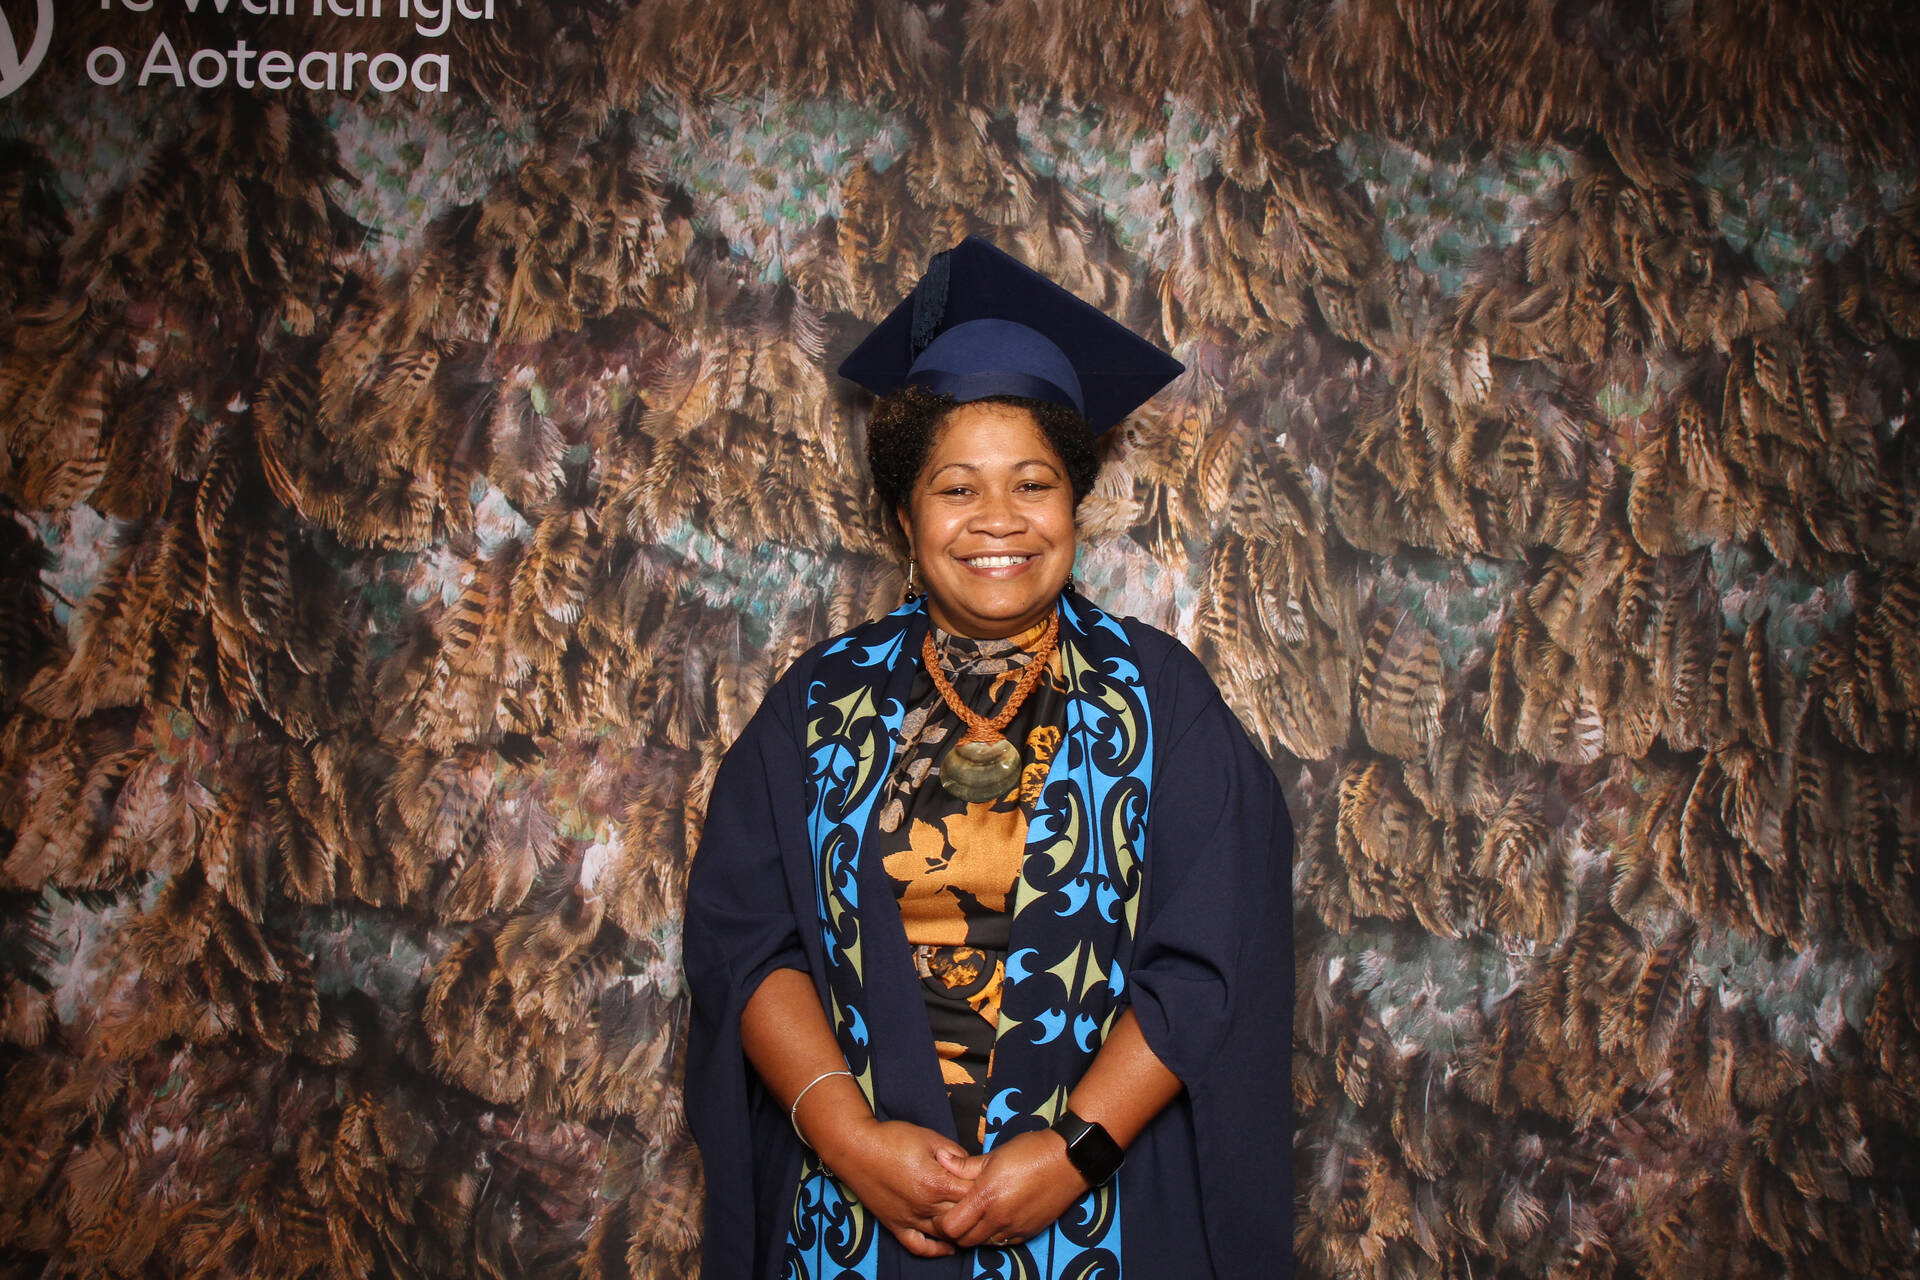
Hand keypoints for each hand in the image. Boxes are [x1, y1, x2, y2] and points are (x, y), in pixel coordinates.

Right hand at [817, 1118, 979, 1256]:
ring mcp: (910, 1219)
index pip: (973, 1194)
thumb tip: (972, 1166)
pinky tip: (949, 1246)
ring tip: (975, 1223)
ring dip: (962, 1231)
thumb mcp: (930, 1137)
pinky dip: (936, 1250)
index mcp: (936, 1182)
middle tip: (989, 1203)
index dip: (986, 1188)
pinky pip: (919, 1246)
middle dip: (978, 1210)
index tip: (994, 1183)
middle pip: (963, 1215)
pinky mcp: (896, 1226)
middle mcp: (925, 1206)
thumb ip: (955, 1154)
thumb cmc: (892, 1138)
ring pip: (945, 1234)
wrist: (856, 1147)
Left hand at [933, 1129, 1090, 1249]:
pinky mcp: (1028, 1232)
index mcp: (985, 1197)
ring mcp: (1015, 1228)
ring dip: (977, 1234)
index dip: (943, 1220)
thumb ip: (964, 1165)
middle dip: (958, 1230)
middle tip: (960, 1214)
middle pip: (964, 1241)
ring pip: (984, 1244)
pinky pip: (1004, 1243)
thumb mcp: (993, 1155)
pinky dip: (995, 1235)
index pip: (951, 1226)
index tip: (945, 1208)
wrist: (1067, 1160)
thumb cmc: (1029, 1152)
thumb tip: (940, 1158)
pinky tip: (998, 1218)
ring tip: (979, 1215)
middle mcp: (999, 1218)